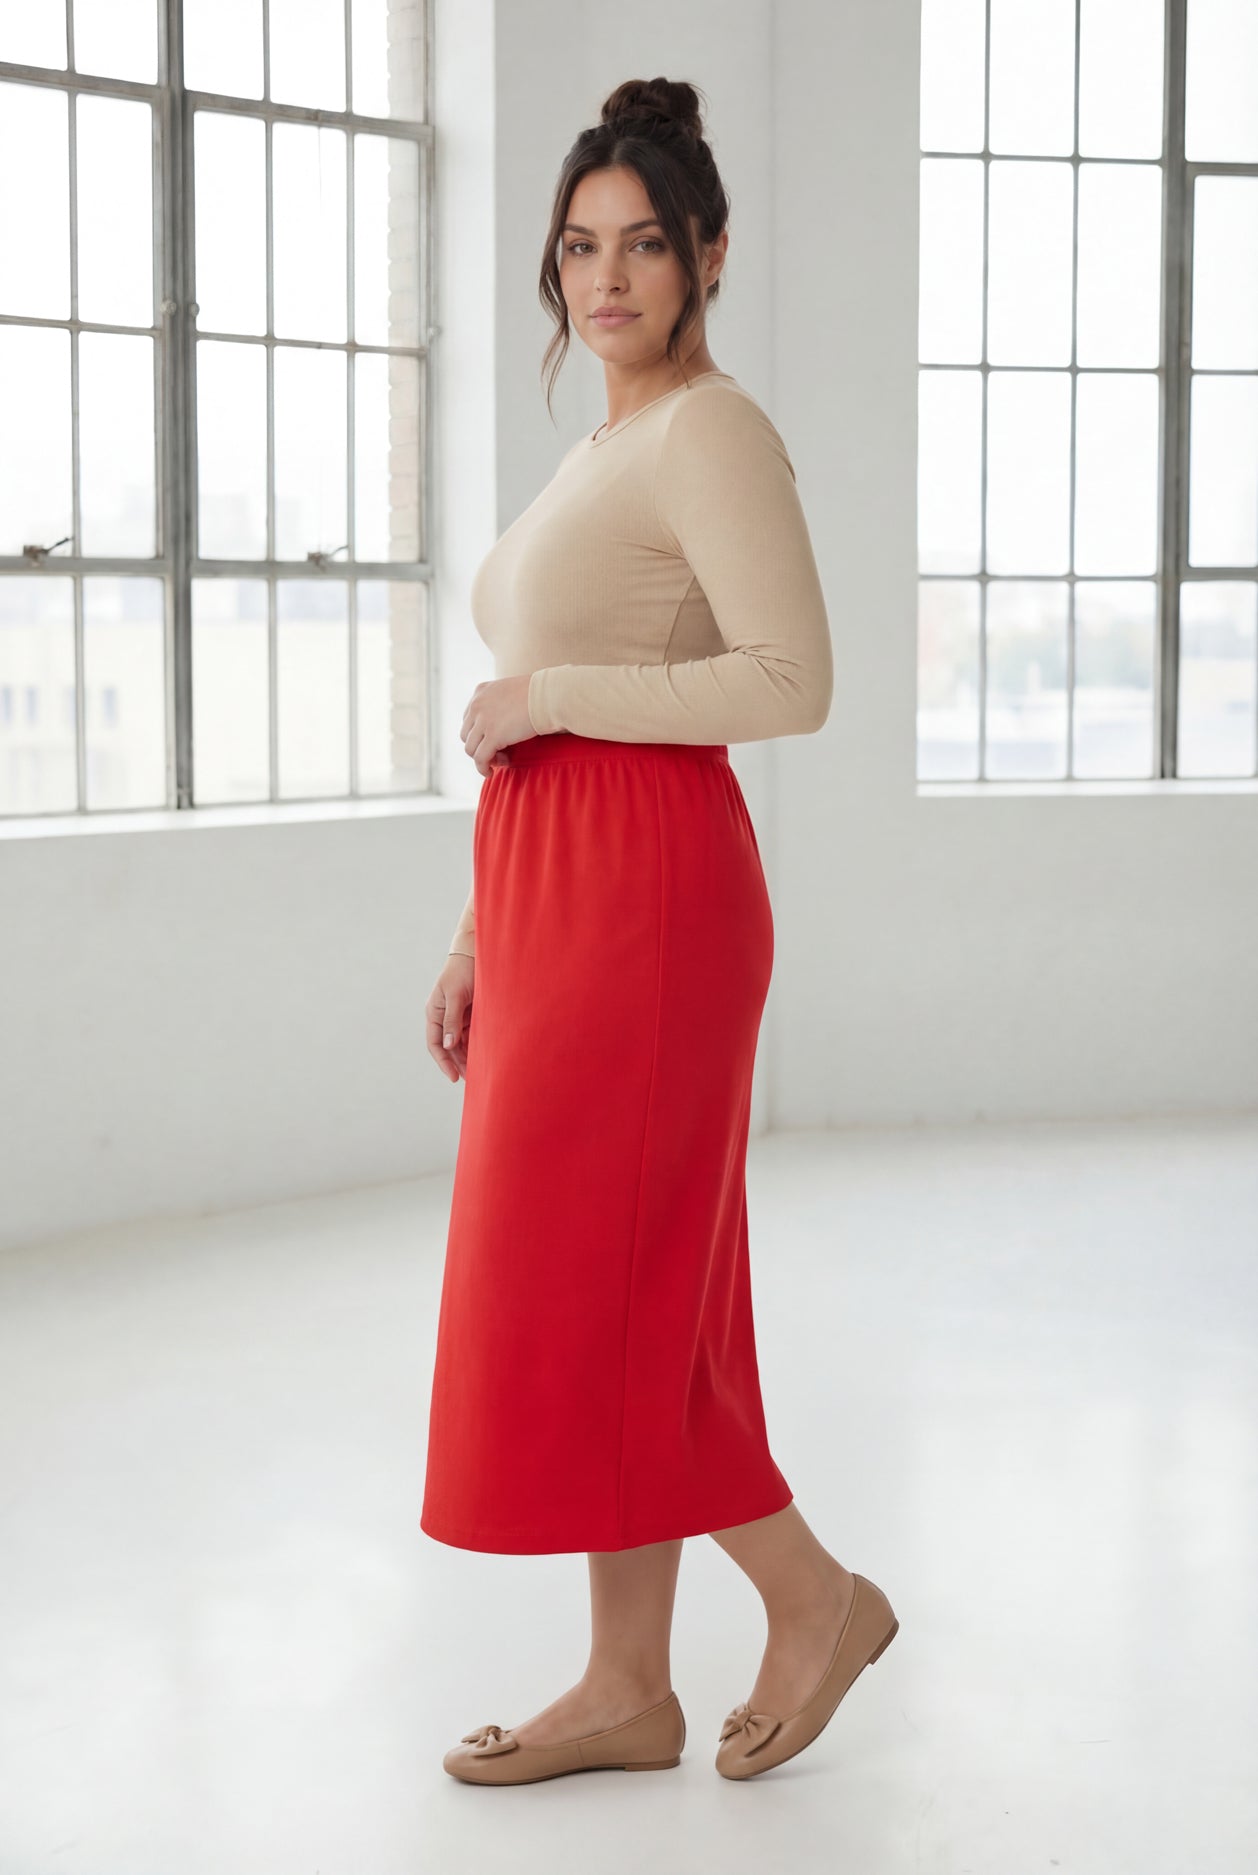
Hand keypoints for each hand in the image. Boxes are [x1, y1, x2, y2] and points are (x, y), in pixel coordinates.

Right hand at [428, 953, 473, 1082]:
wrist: (477, 953)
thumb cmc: (462, 971)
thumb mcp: (455, 995)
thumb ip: (451, 1020)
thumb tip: (448, 1045)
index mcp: (434, 1013)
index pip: (434, 1043)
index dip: (443, 1062)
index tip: (453, 1077)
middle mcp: (443, 1017)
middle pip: (448, 1047)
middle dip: (458, 1063)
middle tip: (470, 1080)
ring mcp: (457, 1017)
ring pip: (460, 1043)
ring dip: (468, 1057)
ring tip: (479, 1072)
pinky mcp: (469, 1014)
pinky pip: (471, 1035)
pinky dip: (476, 1046)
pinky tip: (484, 1056)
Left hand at [461, 674, 535, 775]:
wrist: (548, 696)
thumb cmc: (539, 694)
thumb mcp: (511, 692)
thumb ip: (501, 703)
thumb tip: (503, 724)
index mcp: (480, 692)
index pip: (468, 719)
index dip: (478, 734)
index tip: (492, 741)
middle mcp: (477, 705)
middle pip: (466, 734)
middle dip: (479, 746)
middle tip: (496, 753)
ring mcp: (483, 721)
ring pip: (470, 748)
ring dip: (482, 758)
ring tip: (498, 761)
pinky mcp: (492, 736)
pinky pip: (480, 758)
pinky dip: (483, 768)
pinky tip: (490, 772)